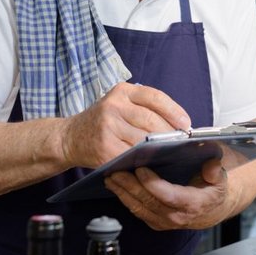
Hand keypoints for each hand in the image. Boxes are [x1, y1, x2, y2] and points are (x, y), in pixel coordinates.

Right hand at [61, 82, 190, 168]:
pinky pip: (132, 156)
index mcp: (122, 91)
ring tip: (170, 153)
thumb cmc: (102, 122)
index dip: (174, 111)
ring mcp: (107, 126)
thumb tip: (179, 125)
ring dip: (160, 149)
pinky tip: (152, 163)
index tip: (186, 124)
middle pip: (151, 120)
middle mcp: (113, 105)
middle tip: (182, 143)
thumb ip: (144, 109)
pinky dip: (144, 160)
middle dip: (170, 133)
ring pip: (144, 140)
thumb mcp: (120, 105)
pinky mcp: (104, 148)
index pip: (155, 97)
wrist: (69, 137)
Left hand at [103, 159, 230, 230]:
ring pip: (139, 208)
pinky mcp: (156, 222)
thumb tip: (211, 166)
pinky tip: (116, 187)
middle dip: (129, 186)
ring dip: (122, 193)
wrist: (213, 210)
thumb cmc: (214, 190)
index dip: (152, 184)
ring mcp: (164, 221)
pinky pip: (138, 211)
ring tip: (110, 178)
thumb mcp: (221, 178)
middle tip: (115, 171)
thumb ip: (215, 171)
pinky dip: (125, 199)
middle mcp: (176, 216)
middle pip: (148, 201)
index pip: (168, 195)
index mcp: (192, 204)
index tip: (140, 169)